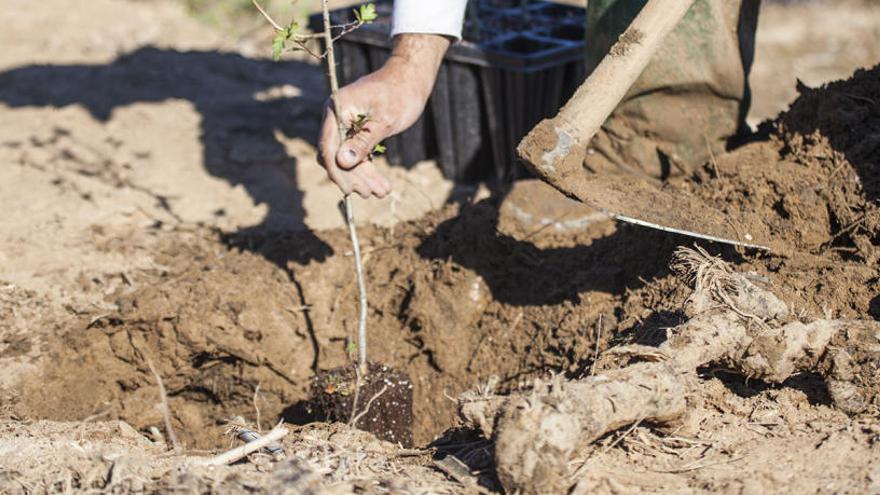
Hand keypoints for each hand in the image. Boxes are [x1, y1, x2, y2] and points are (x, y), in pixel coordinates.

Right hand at [318, 34, 450, 197]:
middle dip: (352, 177)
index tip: (349, 189)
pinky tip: (381, 185)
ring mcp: (345, 124)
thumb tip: (342, 162)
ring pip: (347, 158)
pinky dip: (368, 169)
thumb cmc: (400, 94)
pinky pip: (356, 154)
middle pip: (336, 155)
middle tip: (370, 194)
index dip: (337, 171)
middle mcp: (336, 117)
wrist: (412, 77)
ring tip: (381, 193)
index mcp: (337, 109)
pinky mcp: (356, 130)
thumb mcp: (385, 120)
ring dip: (362, 177)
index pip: (328, 146)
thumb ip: (363, 141)